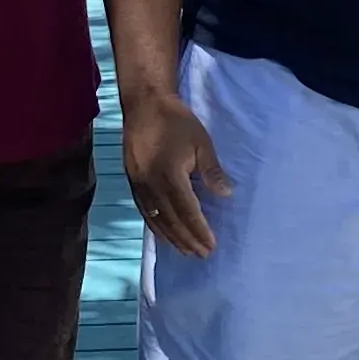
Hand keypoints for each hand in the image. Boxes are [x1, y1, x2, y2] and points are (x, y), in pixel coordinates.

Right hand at [122, 83, 229, 260]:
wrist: (144, 104)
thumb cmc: (176, 121)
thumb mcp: (201, 142)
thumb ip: (211, 171)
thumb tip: (226, 194)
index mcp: (170, 176)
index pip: (188, 212)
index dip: (200, 231)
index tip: (211, 246)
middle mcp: (152, 186)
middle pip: (172, 221)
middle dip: (188, 240)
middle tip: (202, 255)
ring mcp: (139, 186)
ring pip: (156, 220)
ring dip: (172, 238)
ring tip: (186, 251)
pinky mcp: (132, 182)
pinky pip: (144, 211)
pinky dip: (155, 226)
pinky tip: (163, 234)